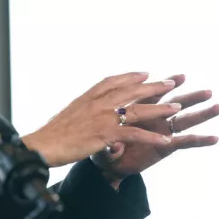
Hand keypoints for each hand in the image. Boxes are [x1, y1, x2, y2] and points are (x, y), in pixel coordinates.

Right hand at [21, 72, 181, 167]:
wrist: (42, 145)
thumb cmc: (49, 136)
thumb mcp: (65, 117)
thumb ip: (78, 113)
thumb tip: (80, 114)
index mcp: (85, 98)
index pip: (111, 82)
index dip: (129, 76)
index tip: (144, 73)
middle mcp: (96, 104)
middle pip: (130, 91)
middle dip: (152, 86)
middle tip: (170, 82)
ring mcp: (102, 118)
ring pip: (137, 110)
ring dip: (159, 108)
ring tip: (177, 107)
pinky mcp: (105, 134)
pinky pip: (134, 134)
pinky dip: (151, 137)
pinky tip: (164, 139)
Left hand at [91, 74, 218, 183]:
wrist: (105, 166)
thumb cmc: (101, 147)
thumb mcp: (100, 144)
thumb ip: (108, 143)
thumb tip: (114, 146)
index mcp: (135, 110)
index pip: (150, 95)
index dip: (165, 87)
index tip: (180, 77)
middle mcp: (150, 119)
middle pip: (171, 104)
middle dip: (189, 96)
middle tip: (206, 90)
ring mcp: (159, 132)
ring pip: (182, 120)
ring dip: (200, 113)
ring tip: (217, 106)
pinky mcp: (163, 148)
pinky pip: (182, 143)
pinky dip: (198, 141)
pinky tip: (214, 138)